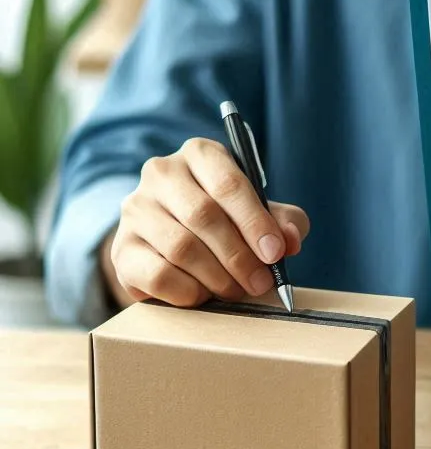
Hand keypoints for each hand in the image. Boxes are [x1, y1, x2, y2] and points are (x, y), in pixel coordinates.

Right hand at [103, 138, 309, 308]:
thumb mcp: (260, 215)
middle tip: (260, 283)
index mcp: (200, 154)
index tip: (275, 253)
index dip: (254, 221)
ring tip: (236, 291)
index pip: (227, 183)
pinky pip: (158, 275)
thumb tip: (290, 239)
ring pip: (181, 247)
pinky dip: (188, 291)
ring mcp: (135, 209)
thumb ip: (283, 222)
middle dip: (239, 256)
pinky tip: (202, 294)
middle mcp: (161, 173)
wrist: (173, 245)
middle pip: (203, 216)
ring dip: (217, 277)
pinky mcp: (122, 248)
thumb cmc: (228, 223)